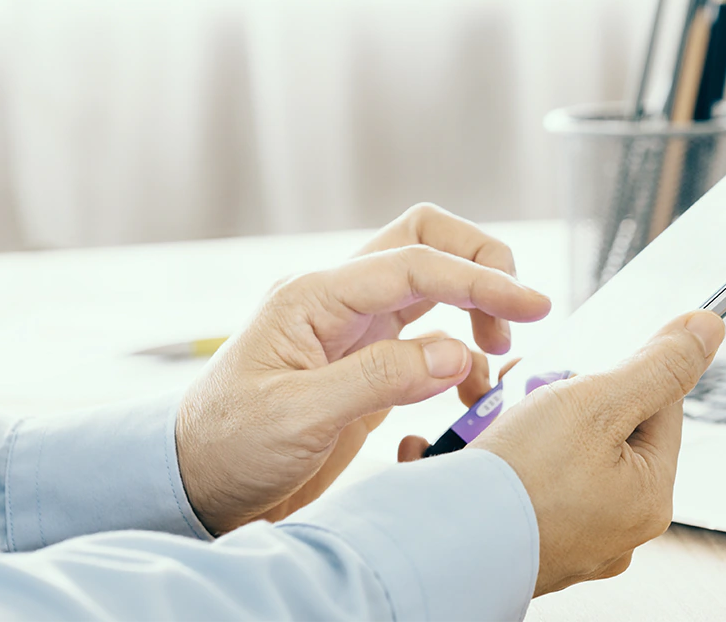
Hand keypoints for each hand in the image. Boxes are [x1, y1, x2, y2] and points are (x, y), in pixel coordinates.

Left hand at [176, 204, 551, 534]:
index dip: (480, 279)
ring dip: (475, 305)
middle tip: (517, 318)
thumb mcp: (297, 417)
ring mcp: (353, 327)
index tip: (532, 306)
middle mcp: (338, 300)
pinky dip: (461, 354)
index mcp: (315, 297)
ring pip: (431, 280)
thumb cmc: (227, 446)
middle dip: (482, 264)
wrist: (193, 485)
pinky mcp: (366, 360)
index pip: (415, 262)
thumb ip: (378, 379)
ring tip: (495, 357)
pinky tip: (468, 392)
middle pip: (426, 240)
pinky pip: (428, 334)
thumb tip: (455, 354)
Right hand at [399, 310, 725, 595]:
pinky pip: (521, 481)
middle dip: (562, 397)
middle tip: (529, 394)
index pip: (660, 405)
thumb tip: (707, 329)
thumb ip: (657, 365)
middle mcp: (617, 525)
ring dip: (524, 423)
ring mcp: (570, 537)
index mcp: (650, 496)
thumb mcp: (598, 402)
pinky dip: (497, 460)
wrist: (441, 544)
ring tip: (492, 422)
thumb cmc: (520, 480)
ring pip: (558, 450)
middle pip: (605, 426)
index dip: (619, 371)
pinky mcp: (525, 540)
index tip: (578, 367)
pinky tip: (474, 453)